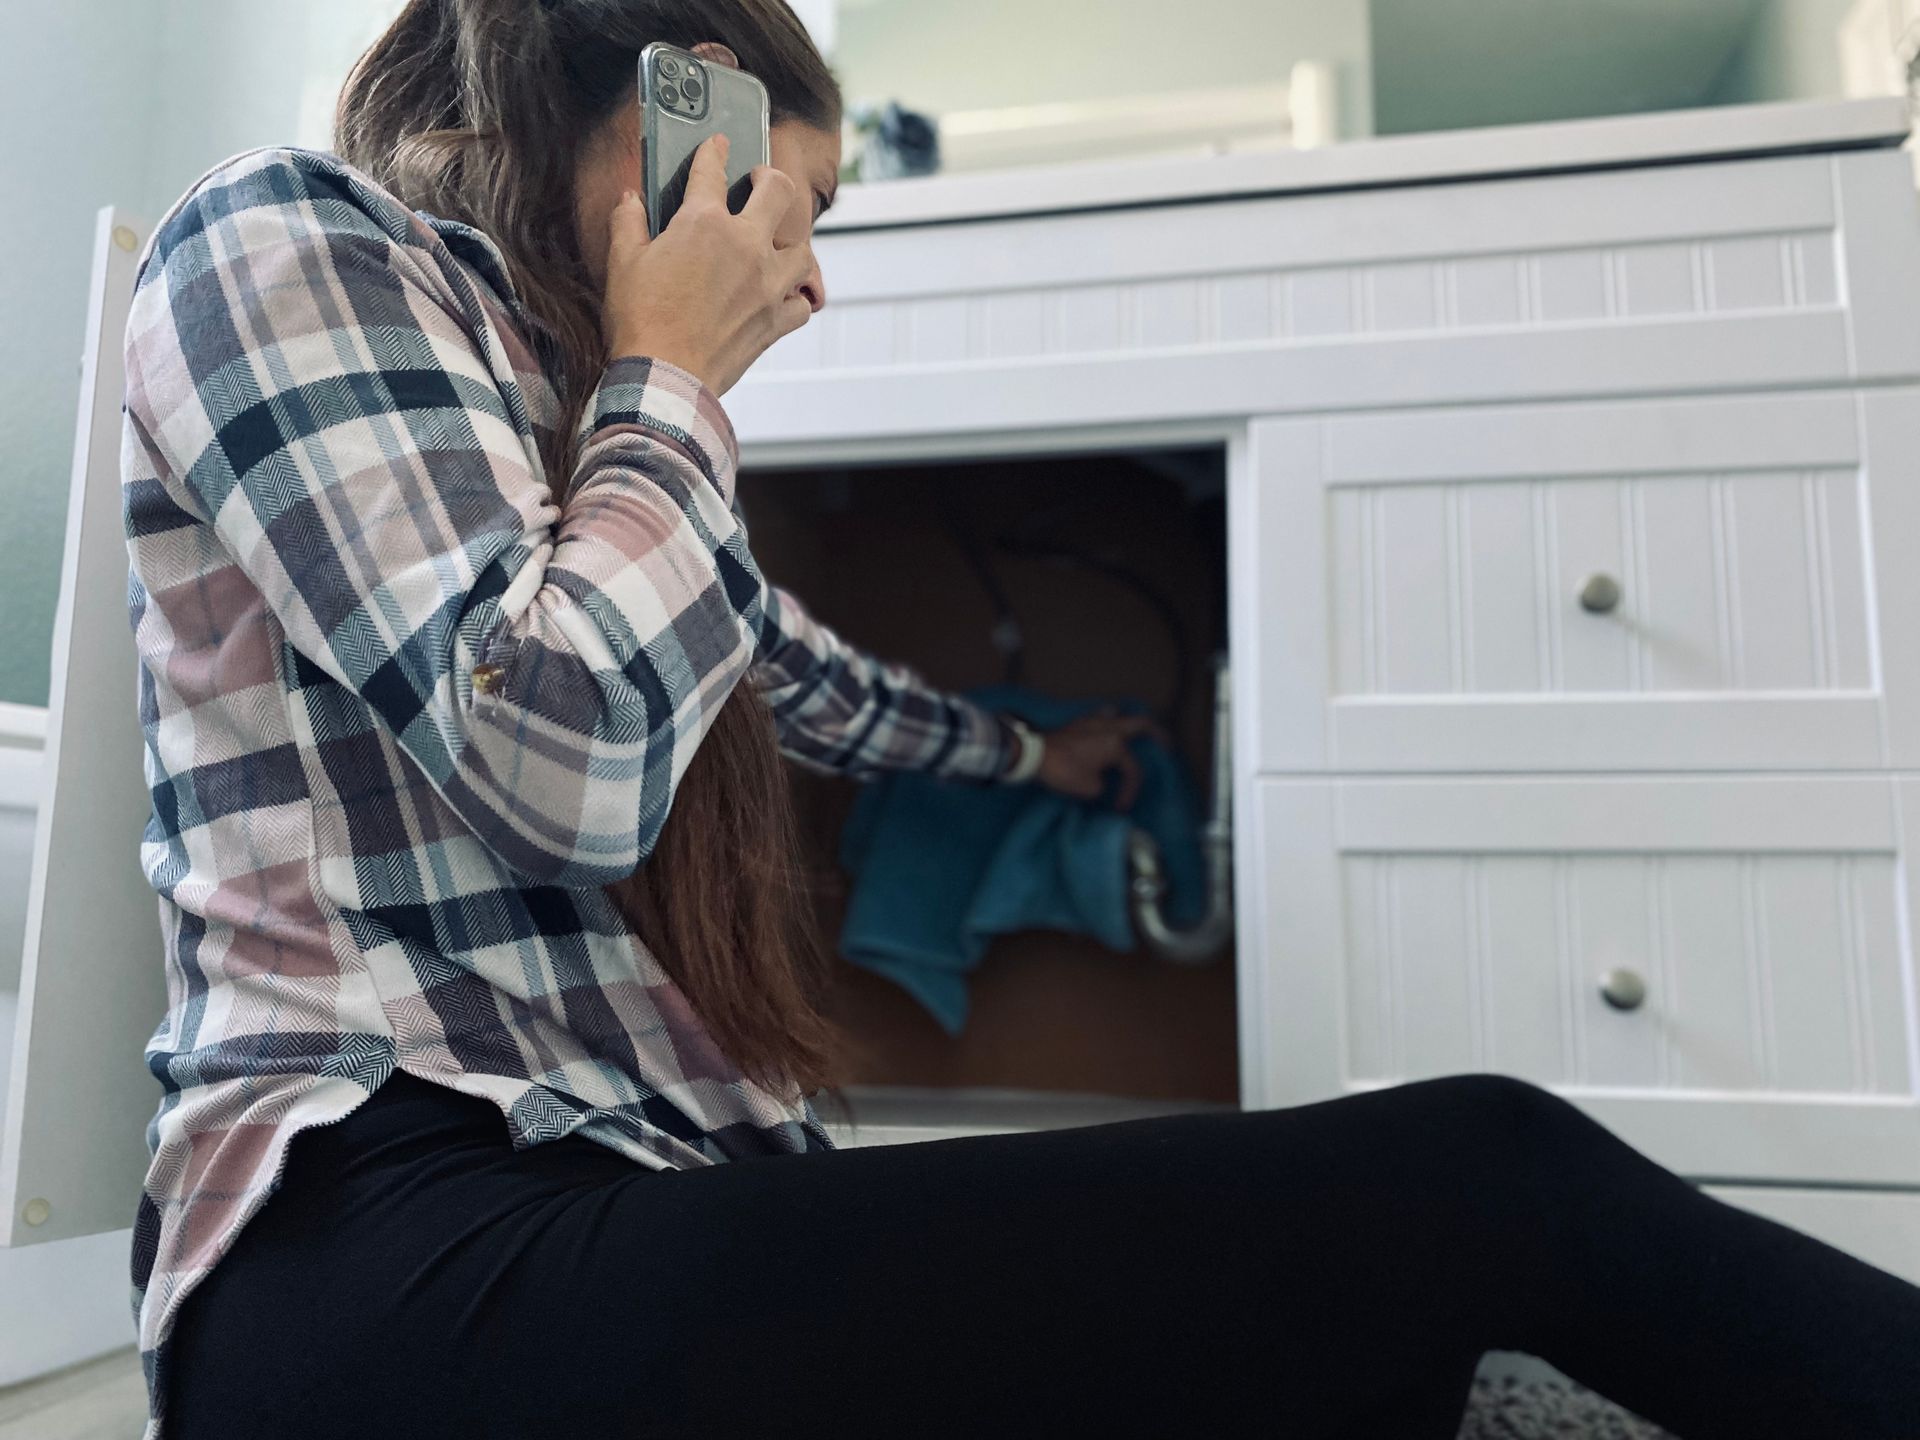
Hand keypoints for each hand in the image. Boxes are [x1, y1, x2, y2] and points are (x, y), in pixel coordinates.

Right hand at [602, 133, 814, 394]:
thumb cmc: (640, 321)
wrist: (662, 376)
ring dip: (791, 242)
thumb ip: (628, 222)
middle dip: (771, 178)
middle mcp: (745, 246)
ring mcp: (767, 284)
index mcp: (703, 223)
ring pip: (802, 250)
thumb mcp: (622, 262)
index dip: (714, 152)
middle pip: (779, 192)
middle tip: (761, 180)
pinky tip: (783, 296)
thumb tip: (630, 199)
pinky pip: (802, 303)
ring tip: (777, 243)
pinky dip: (796, 297)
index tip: (718, 145)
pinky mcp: (775, 321)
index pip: (711, 171)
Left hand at [1030, 708, 1171, 811]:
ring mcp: (1092, 722)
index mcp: (1115, 745)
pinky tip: (1105, 728)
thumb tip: (1100, 782)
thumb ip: (1102, 786)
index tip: (1121, 807)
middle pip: (1140, 724)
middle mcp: (1109, 729)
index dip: (1130, 791)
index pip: (1132, 770)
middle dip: (1157, 734)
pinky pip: (1099, 718)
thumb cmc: (1063, 771)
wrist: (1033, 755)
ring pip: (1119, 715)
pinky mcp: (1077, 724)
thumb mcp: (1089, 789)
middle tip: (1166, 743)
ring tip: (1136, 732)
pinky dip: (1107, 722)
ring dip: (1129, 723)